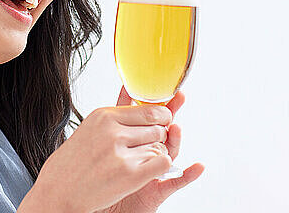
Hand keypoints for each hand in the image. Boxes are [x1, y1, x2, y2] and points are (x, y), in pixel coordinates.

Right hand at [18, 90, 180, 212]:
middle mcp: (113, 131)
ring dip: (155, 155)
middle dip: (158, 138)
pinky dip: (160, 166)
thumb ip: (115, 121)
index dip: (161, 118)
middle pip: (157, 128)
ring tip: (137, 163)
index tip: (162, 123)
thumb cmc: (72, 163)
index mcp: (104, 116)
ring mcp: (121, 153)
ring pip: (160, 147)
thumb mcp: (89, 130)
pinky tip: (147, 171)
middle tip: (145, 147)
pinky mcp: (130, 175)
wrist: (57, 191)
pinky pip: (162, 163)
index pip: (149, 111)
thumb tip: (143, 110)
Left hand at [99, 87, 204, 212]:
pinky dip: (188, 174)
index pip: (147, 119)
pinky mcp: (156, 191)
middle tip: (175, 99)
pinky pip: (174, 182)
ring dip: (175, 139)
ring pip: (169, 152)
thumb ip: (115, 121)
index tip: (163, 87)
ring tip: (176, 127)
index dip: (156, 103)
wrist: (90, 203)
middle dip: (168, 116)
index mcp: (134, 142)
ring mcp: (153, 172)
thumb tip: (122, 89)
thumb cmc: (100, 176)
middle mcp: (146, 154)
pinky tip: (198, 167)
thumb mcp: (105, 143)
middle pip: (162, 131)